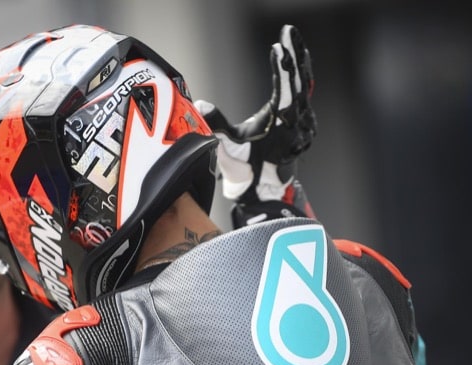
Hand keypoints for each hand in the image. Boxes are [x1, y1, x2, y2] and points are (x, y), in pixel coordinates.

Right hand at [196, 25, 316, 224]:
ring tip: (293, 39)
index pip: (285, 89)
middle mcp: (297, 121)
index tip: (278, 47)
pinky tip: (298, 62)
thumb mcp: (227, 146)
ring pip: (305, 84)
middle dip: (294, 53)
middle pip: (300, 80)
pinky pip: (305, 93)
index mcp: (281, 124)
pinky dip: (301, 75)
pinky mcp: (303, 122)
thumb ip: (215, 123)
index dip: (282, 66)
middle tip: (288, 31)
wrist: (264, 191)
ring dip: (299, 61)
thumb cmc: (247, 170)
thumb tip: (200, 105)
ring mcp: (304, 121)